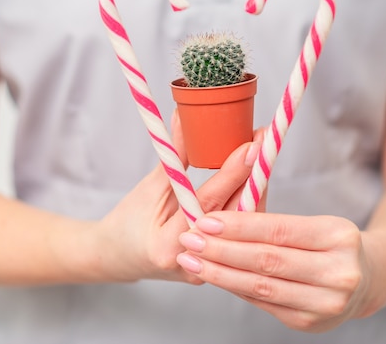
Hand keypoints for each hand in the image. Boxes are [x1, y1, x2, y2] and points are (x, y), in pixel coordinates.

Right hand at [94, 111, 261, 283]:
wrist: (120, 257)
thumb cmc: (128, 222)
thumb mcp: (149, 187)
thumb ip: (172, 155)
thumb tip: (185, 116)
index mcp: (166, 245)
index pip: (208, 203)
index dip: (232, 171)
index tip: (251, 144)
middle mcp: (192, 262)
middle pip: (234, 216)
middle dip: (254, 176)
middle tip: (265, 142)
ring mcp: (208, 268)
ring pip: (244, 226)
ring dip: (256, 188)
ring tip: (263, 155)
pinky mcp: (218, 265)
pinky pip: (240, 232)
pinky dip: (248, 204)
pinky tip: (256, 180)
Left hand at [177, 212, 374, 331]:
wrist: (366, 279)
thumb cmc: (332, 244)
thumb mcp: (316, 223)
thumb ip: (274, 222)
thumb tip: (219, 220)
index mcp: (339, 236)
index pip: (279, 230)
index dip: (238, 225)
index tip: (205, 220)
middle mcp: (338, 273)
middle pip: (267, 260)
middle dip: (221, 250)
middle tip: (189, 239)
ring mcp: (326, 303)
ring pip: (261, 286)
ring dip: (220, 273)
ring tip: (191, 260)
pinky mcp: (310, 323)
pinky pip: (263, 302)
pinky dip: (234, 288)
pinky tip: (213, 276)